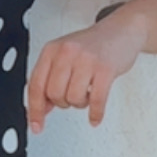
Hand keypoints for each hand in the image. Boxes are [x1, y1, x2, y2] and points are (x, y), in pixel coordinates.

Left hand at [27, 10, 146, 132]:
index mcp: (51, 50)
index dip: (35, 109)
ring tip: (87, 94)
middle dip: (63, 103)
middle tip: (72, 97)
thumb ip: (50, 80)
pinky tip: (95, 117)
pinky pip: (96, 101)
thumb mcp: (64, 57)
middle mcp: (66, 53)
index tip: (36, 126)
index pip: (35, 85)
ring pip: (73, 98)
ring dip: (80, 104)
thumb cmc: (92, 46)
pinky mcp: (105, 68)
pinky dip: (95, 113)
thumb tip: (42, 110)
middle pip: (54, 94)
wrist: (121, 31)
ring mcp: (86, 60)